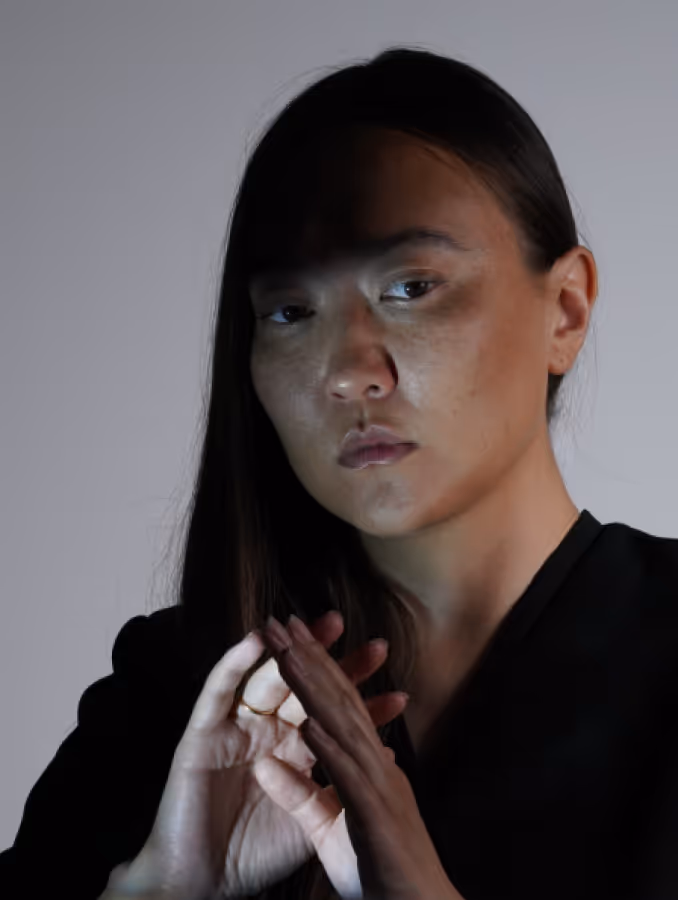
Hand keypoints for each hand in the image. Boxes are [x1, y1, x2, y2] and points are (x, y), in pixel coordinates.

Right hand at [105, 611, 405, 899]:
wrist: (198, 883)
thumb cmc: (251, 854)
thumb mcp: (304, 819)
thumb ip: (337, 783)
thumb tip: (385, 753)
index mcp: (290, 750)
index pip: (330, 717)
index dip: (364, 709)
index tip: (403, 695)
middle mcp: (265, 732)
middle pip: (306, 688)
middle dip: (341, 667)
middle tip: (378, 648)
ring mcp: (233, 728)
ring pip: (267, 679)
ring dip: (295, 651)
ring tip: (325, 627)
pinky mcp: (200, 732)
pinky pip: (217, 691)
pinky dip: (234, 664)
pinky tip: (256, 642)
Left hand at [256, 615, 463, 899]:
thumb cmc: (381, 871)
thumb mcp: (329, 827)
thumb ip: (301, 793)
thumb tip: (269, 763)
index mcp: (367, 764)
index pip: (336, 704)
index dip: (312, 667)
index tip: (288, 636)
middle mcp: (376, 764)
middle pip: (339, 701)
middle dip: (309, 658)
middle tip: (283, 620)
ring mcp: (379, 787)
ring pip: (344, 727)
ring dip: (315, 688)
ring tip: (288, 654)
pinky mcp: (375, 818)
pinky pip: (350, 779)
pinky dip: (330, 750)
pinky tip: (309, 725)